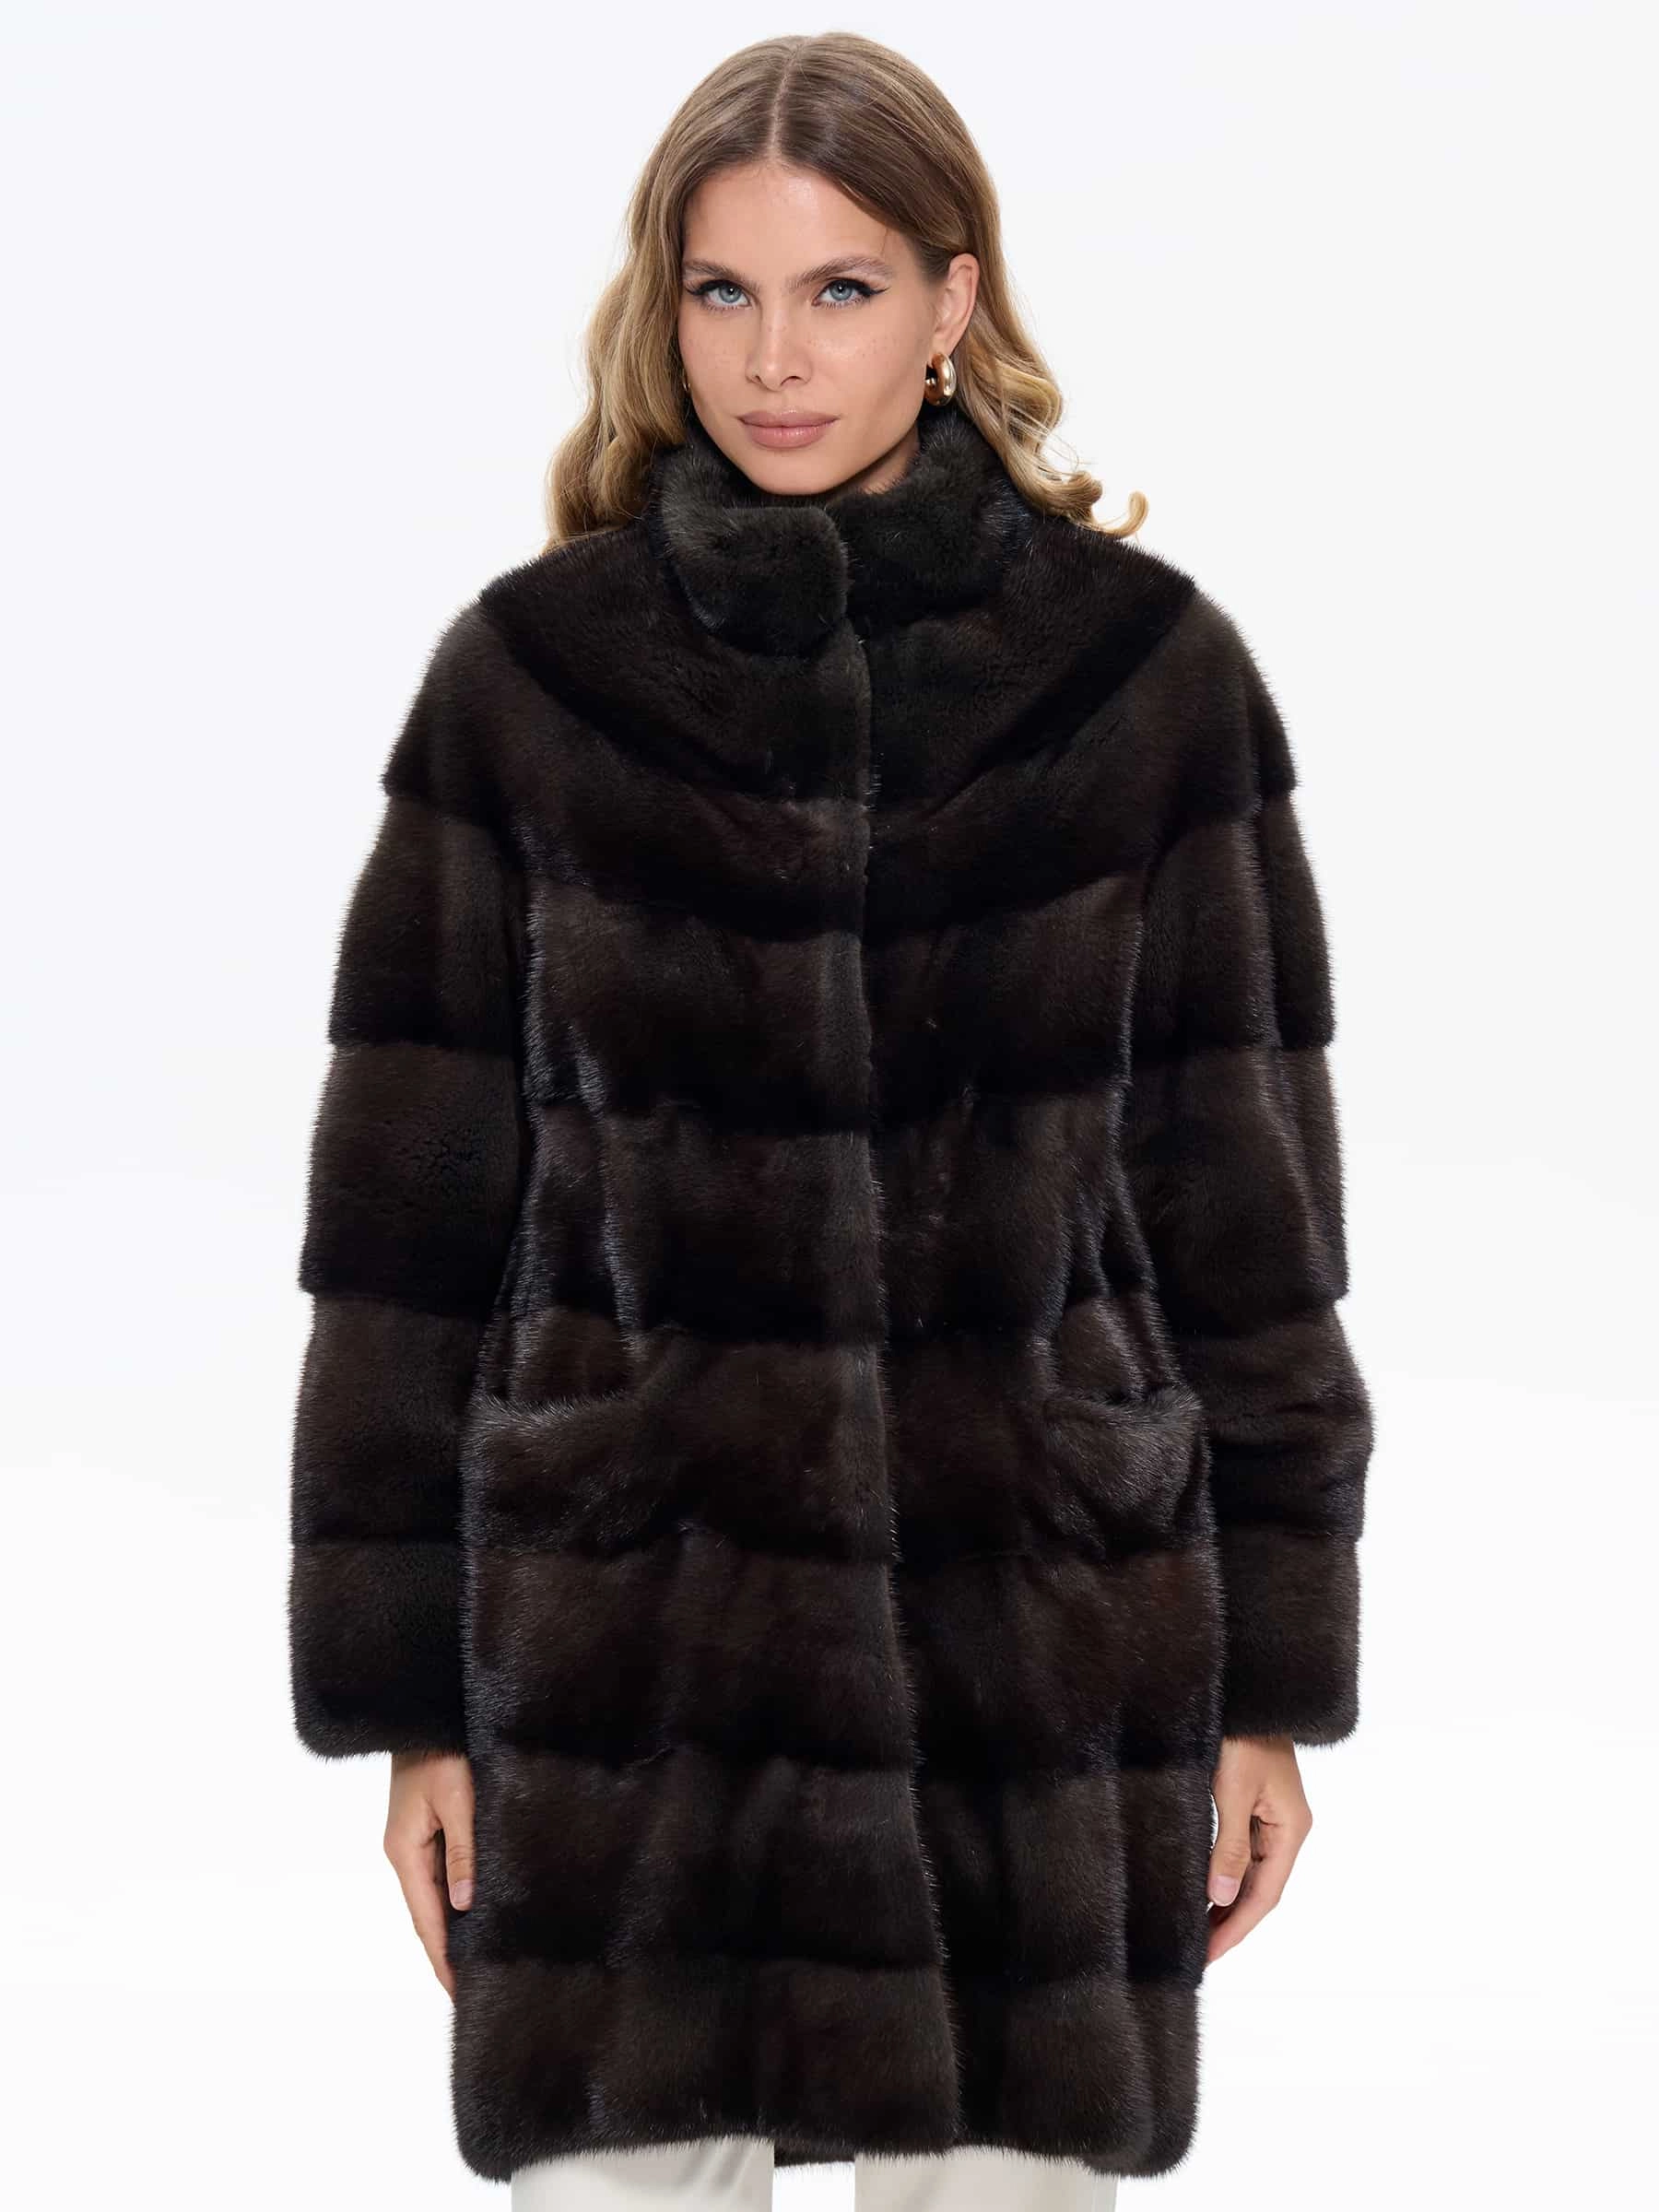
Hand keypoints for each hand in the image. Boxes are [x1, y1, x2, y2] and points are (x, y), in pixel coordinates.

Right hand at [385, 1749, 474, 1999]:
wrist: (428, 1710)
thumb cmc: (442, 1749)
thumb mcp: (457, 1798)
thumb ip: (464, 1850)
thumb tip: (465, 1905)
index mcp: (404, 1851)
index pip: (425, 1919)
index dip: (442, 1957)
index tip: (458, 1991)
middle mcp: (406, 1852)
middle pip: (429, 1912)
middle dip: (449, 1950)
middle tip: (476, 1985)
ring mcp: (417, 1840)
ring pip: (438, 1893)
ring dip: (455, 1924)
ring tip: (482, 1957)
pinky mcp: (431, 1826)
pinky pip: (445, 1870)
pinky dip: (460, 1894)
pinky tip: (479, 1908)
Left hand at [1205, 1734, 1312, 1964]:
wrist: (1243, 1692)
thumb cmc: (1241, 1734)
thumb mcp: (1233, 1790)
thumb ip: (1230, 1845)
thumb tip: (1222, 1896)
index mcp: (1291, 1827)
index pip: (1266, 1894)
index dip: (1238, 1927)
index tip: (1210, 1953)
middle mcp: (1285, 1827)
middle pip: (1260, 1888)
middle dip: (1230, 1920)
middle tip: (1197, 1952)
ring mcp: (1269, 1816)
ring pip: (1249, 1872)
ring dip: (1225, 1900)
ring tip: (1197, 1930)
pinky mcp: (1251, 1804)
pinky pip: (1240, 1850)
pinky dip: (1223, 1872)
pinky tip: (1203, 1888)